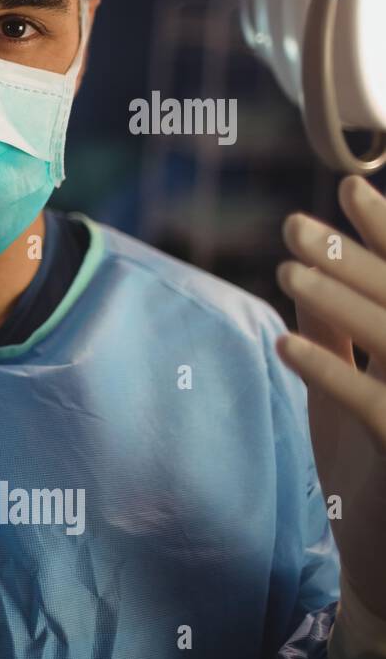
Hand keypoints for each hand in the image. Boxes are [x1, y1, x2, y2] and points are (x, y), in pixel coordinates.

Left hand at [276, 175, 385, 619]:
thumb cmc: (370, 472)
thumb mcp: (350, 394)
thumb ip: (338, 337)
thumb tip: (310, 276)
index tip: (352, 186)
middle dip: (354, 257)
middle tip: (297, 224)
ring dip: (340, 303)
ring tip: (288, 272)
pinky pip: (373, 403)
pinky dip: (330, 370)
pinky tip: (286, 344)